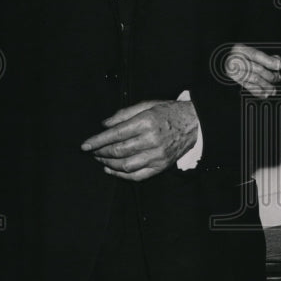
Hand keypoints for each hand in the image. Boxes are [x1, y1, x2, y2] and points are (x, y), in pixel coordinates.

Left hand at [81, 99, 198, 179]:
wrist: (195, 123)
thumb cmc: (169, 112)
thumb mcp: (147, 105)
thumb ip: (124, 114)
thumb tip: (105, 125)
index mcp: (146, 122)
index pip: (115, 134)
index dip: (97, 141)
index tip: (85, 145)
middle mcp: (151, 140)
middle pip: (118, 151)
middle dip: (100, 152)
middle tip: (92, 151)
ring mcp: (157, 155)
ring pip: (125, 165)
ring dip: (108, 163)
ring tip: (100, 158)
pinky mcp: (161, 166)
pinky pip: (137, 175)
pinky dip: (121, 175)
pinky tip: (111, 170)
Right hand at [225, 44, 280, 97]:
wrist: (226, 62)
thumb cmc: (240, 56)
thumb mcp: (250, 52)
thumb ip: (264, 56)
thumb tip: (277, 61)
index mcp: (239, 49)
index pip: (256, 55)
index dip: (269, 61)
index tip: (279, 65)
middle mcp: (235, 60)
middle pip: (256, 68)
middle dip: (269, 75)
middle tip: (277, 78)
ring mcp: (234, 71)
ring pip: (254, 78)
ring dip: (265, 85)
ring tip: (273, 89)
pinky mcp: (235, 81)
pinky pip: (248, 87)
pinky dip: (257, 91)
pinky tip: (264, 93)